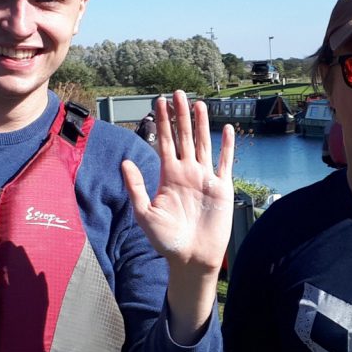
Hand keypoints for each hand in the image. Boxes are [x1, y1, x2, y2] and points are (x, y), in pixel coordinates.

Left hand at [122, 90, 234, 271]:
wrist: (191, 259)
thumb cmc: (166, 241)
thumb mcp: (144, 214)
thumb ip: (136, 187)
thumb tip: (125, 161)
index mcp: (168, 176)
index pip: (165, 142)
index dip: (162, 121)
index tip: (158, 101)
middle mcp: (187, 172)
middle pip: (183, 137)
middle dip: (180, 115)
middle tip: (177, 92)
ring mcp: (205, 178)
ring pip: (203, 144)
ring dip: (201, 124)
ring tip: (198, 103)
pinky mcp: (222, 187)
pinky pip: (225, 162)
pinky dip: (226, 145)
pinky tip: (225, 128)